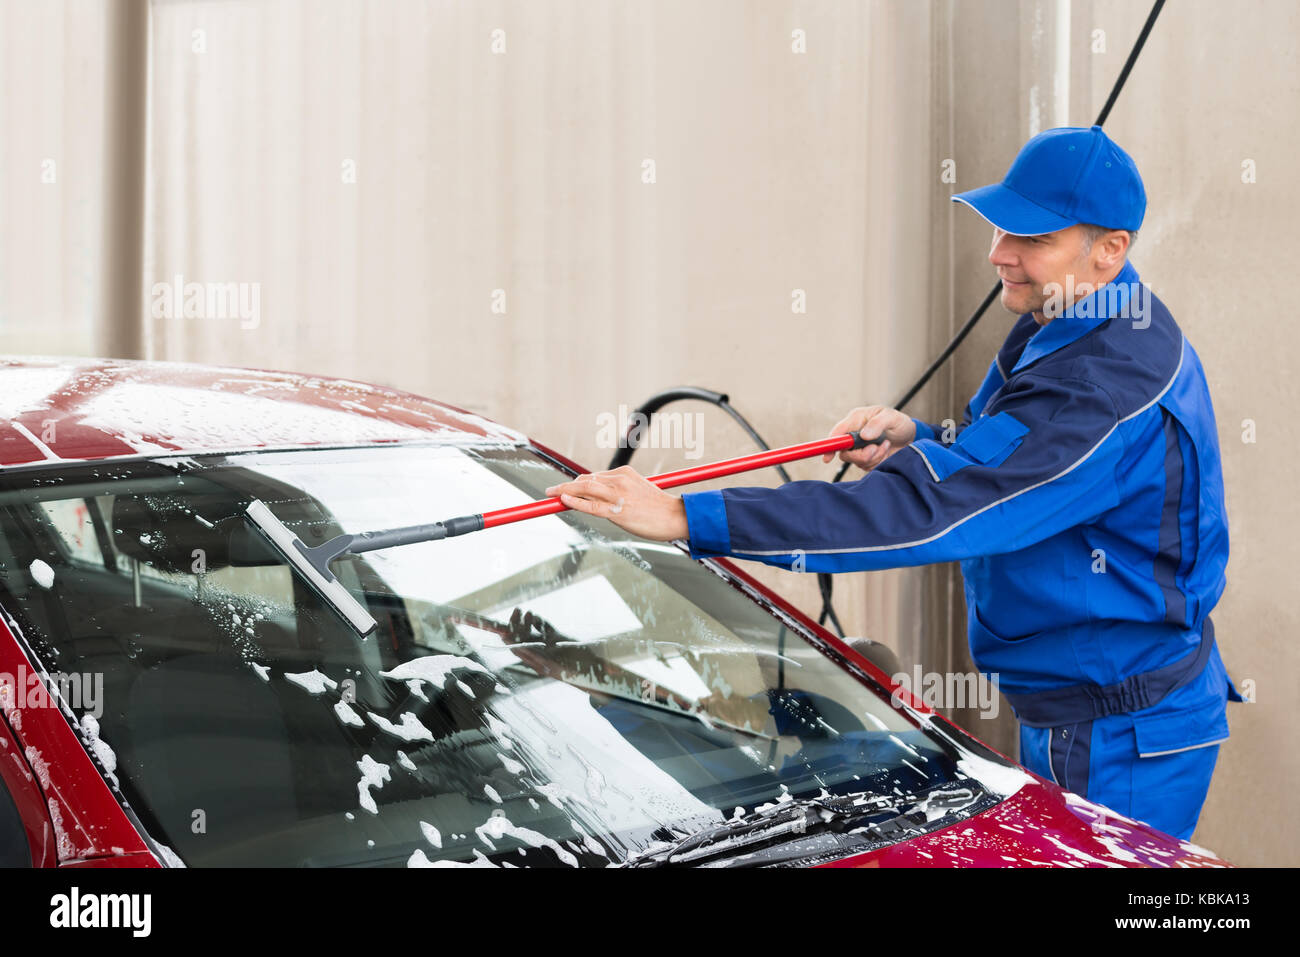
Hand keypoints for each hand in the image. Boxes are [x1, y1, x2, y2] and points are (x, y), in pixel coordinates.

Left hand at [544, 466, 689, 541]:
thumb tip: (603, 501)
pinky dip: (575, 501)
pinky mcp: (618, 511)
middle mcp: (619, 480)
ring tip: (549, 494)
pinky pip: (591, 505)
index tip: (564, 488)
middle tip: (550, 491)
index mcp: (624, 473)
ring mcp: (618, 495)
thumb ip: (621, 492)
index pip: (593, 476)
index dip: (575, 483)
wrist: (676, 517)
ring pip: (584, 489)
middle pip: (585, 480)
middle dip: (565, 485)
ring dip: (563, 490)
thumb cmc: (659, 509)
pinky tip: (563, 500)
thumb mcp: (638, 493)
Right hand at [822, 405, 916, 471]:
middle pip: (845, 453)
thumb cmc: (899, 423)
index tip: (828, 457)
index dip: (830, 446)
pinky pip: (867, 467)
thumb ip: (877, 423)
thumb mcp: (891, 417)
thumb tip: (863, 435)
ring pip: (857, 461)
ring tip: (885, 445)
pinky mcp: (867, 460)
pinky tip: (886, 452)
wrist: (910, 438)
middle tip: (875, 448)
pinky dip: (878, 462)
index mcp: (855, 420)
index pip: (837, 434)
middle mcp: (854, 435)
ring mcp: (860, 449)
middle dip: (861, 454)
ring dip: (874, 457)